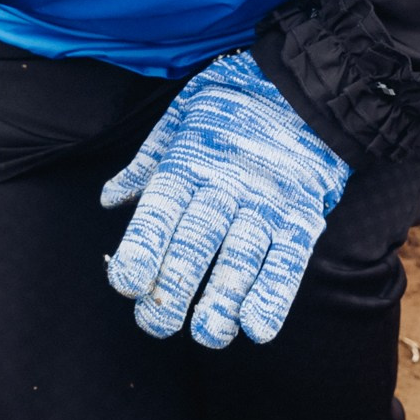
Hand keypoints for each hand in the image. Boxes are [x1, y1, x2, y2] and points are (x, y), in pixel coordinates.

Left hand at [100, 49, 348, 349]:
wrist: (309, 85)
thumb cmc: (235, 101)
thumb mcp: (182, 116)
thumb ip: (148, 162)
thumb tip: (110, 200)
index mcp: (188, 163)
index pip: (159, 213)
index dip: (141, 251)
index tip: (127, 285)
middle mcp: (225, 187)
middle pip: (194, 244)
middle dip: (172, 291)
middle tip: (157, 324)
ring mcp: (266, 204)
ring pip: (240, 259)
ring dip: (221, 303)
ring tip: (207, 334)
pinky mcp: (302, 216)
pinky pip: (288, 260)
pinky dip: (274, 295)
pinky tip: (257, 327)